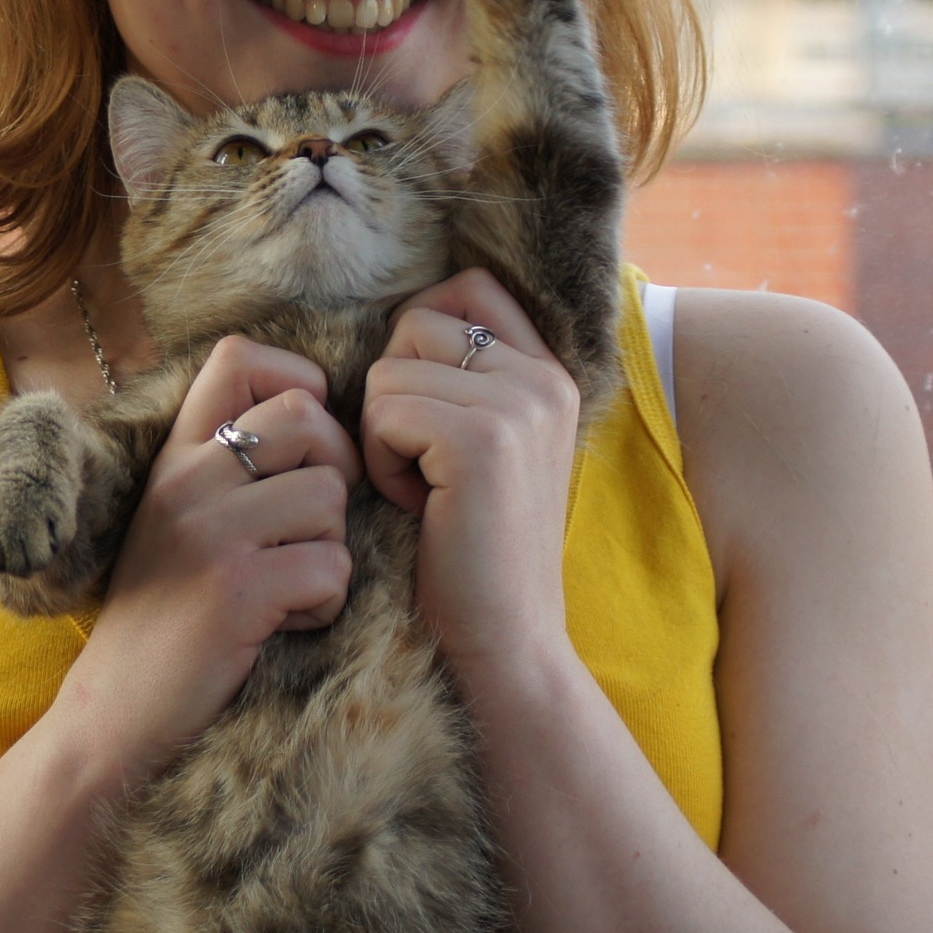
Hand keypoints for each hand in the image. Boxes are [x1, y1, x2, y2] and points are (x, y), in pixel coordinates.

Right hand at [67, 337, 360, 779]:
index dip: (299, 384)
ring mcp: (210, 532)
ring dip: (329, 549)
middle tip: (308, 530)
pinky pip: (332, 565)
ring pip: (331, 495)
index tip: (305, 447)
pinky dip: (324, 603)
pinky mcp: (237, 590)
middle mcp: (188, 479)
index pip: (240, 356)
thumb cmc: (164, 618)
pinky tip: (282, 624)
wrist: (113, 715)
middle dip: (334, 473)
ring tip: (286, 587)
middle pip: (309, 419)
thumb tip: (320, 419)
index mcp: (175, 456)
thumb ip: (228, 468)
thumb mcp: (178, 521)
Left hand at [362, 270, 579, 701]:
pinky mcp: (482, 439)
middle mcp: (546, 378)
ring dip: (383, 434)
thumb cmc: (472, 555)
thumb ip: (463, 382)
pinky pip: (383, 409)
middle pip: (416, 323)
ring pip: (390, 368)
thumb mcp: (482, 451)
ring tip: (424, 492)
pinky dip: (381, 462)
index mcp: (551, 374)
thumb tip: (399, 319)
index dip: (419, 335)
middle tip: (423, 466)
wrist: (506, 646)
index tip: (418, 410)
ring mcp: (520, 404)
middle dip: (394, 392)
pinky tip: (418, 508)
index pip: (468, 286)